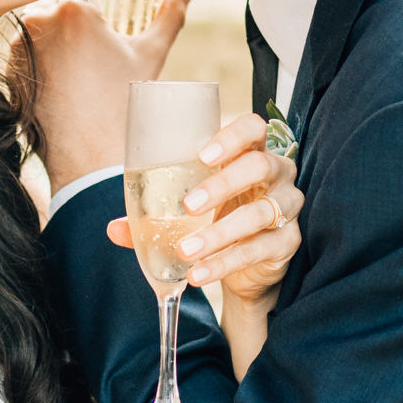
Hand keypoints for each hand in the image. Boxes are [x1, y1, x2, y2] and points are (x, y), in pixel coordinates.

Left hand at [23, 0, 191, 190]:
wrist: (91, 156)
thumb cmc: (125, 103)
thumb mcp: (151, 54)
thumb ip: (170, 14)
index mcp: (76, 8)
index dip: (97, 2)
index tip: (105, 21)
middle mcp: (41, 20)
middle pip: (58, 3)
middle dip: (73, 17)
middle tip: (91, 47)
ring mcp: (19, 45)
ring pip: (39, 26)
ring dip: (54, 34)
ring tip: (77, 65)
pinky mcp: (6, 69)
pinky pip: (24, 51)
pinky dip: (39, 57)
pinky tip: (60, 79)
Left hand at [104, 108, 301, 310]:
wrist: (247, 267)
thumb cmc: (219, 218)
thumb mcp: (188, 212)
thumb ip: (153, 216)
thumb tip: (113, 229)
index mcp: (251, 152)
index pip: (254, 128)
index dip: (232, 136)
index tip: (202, 155)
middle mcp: (277, 174)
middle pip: (259, 165)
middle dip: (222, 184)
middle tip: (188, 205)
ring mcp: (287, 207)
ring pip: (260, 212)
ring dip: (218, 233)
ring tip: (186, 250)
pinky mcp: (288, 241)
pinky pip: (257, 249)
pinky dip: (224, 263)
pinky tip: (199, 274)